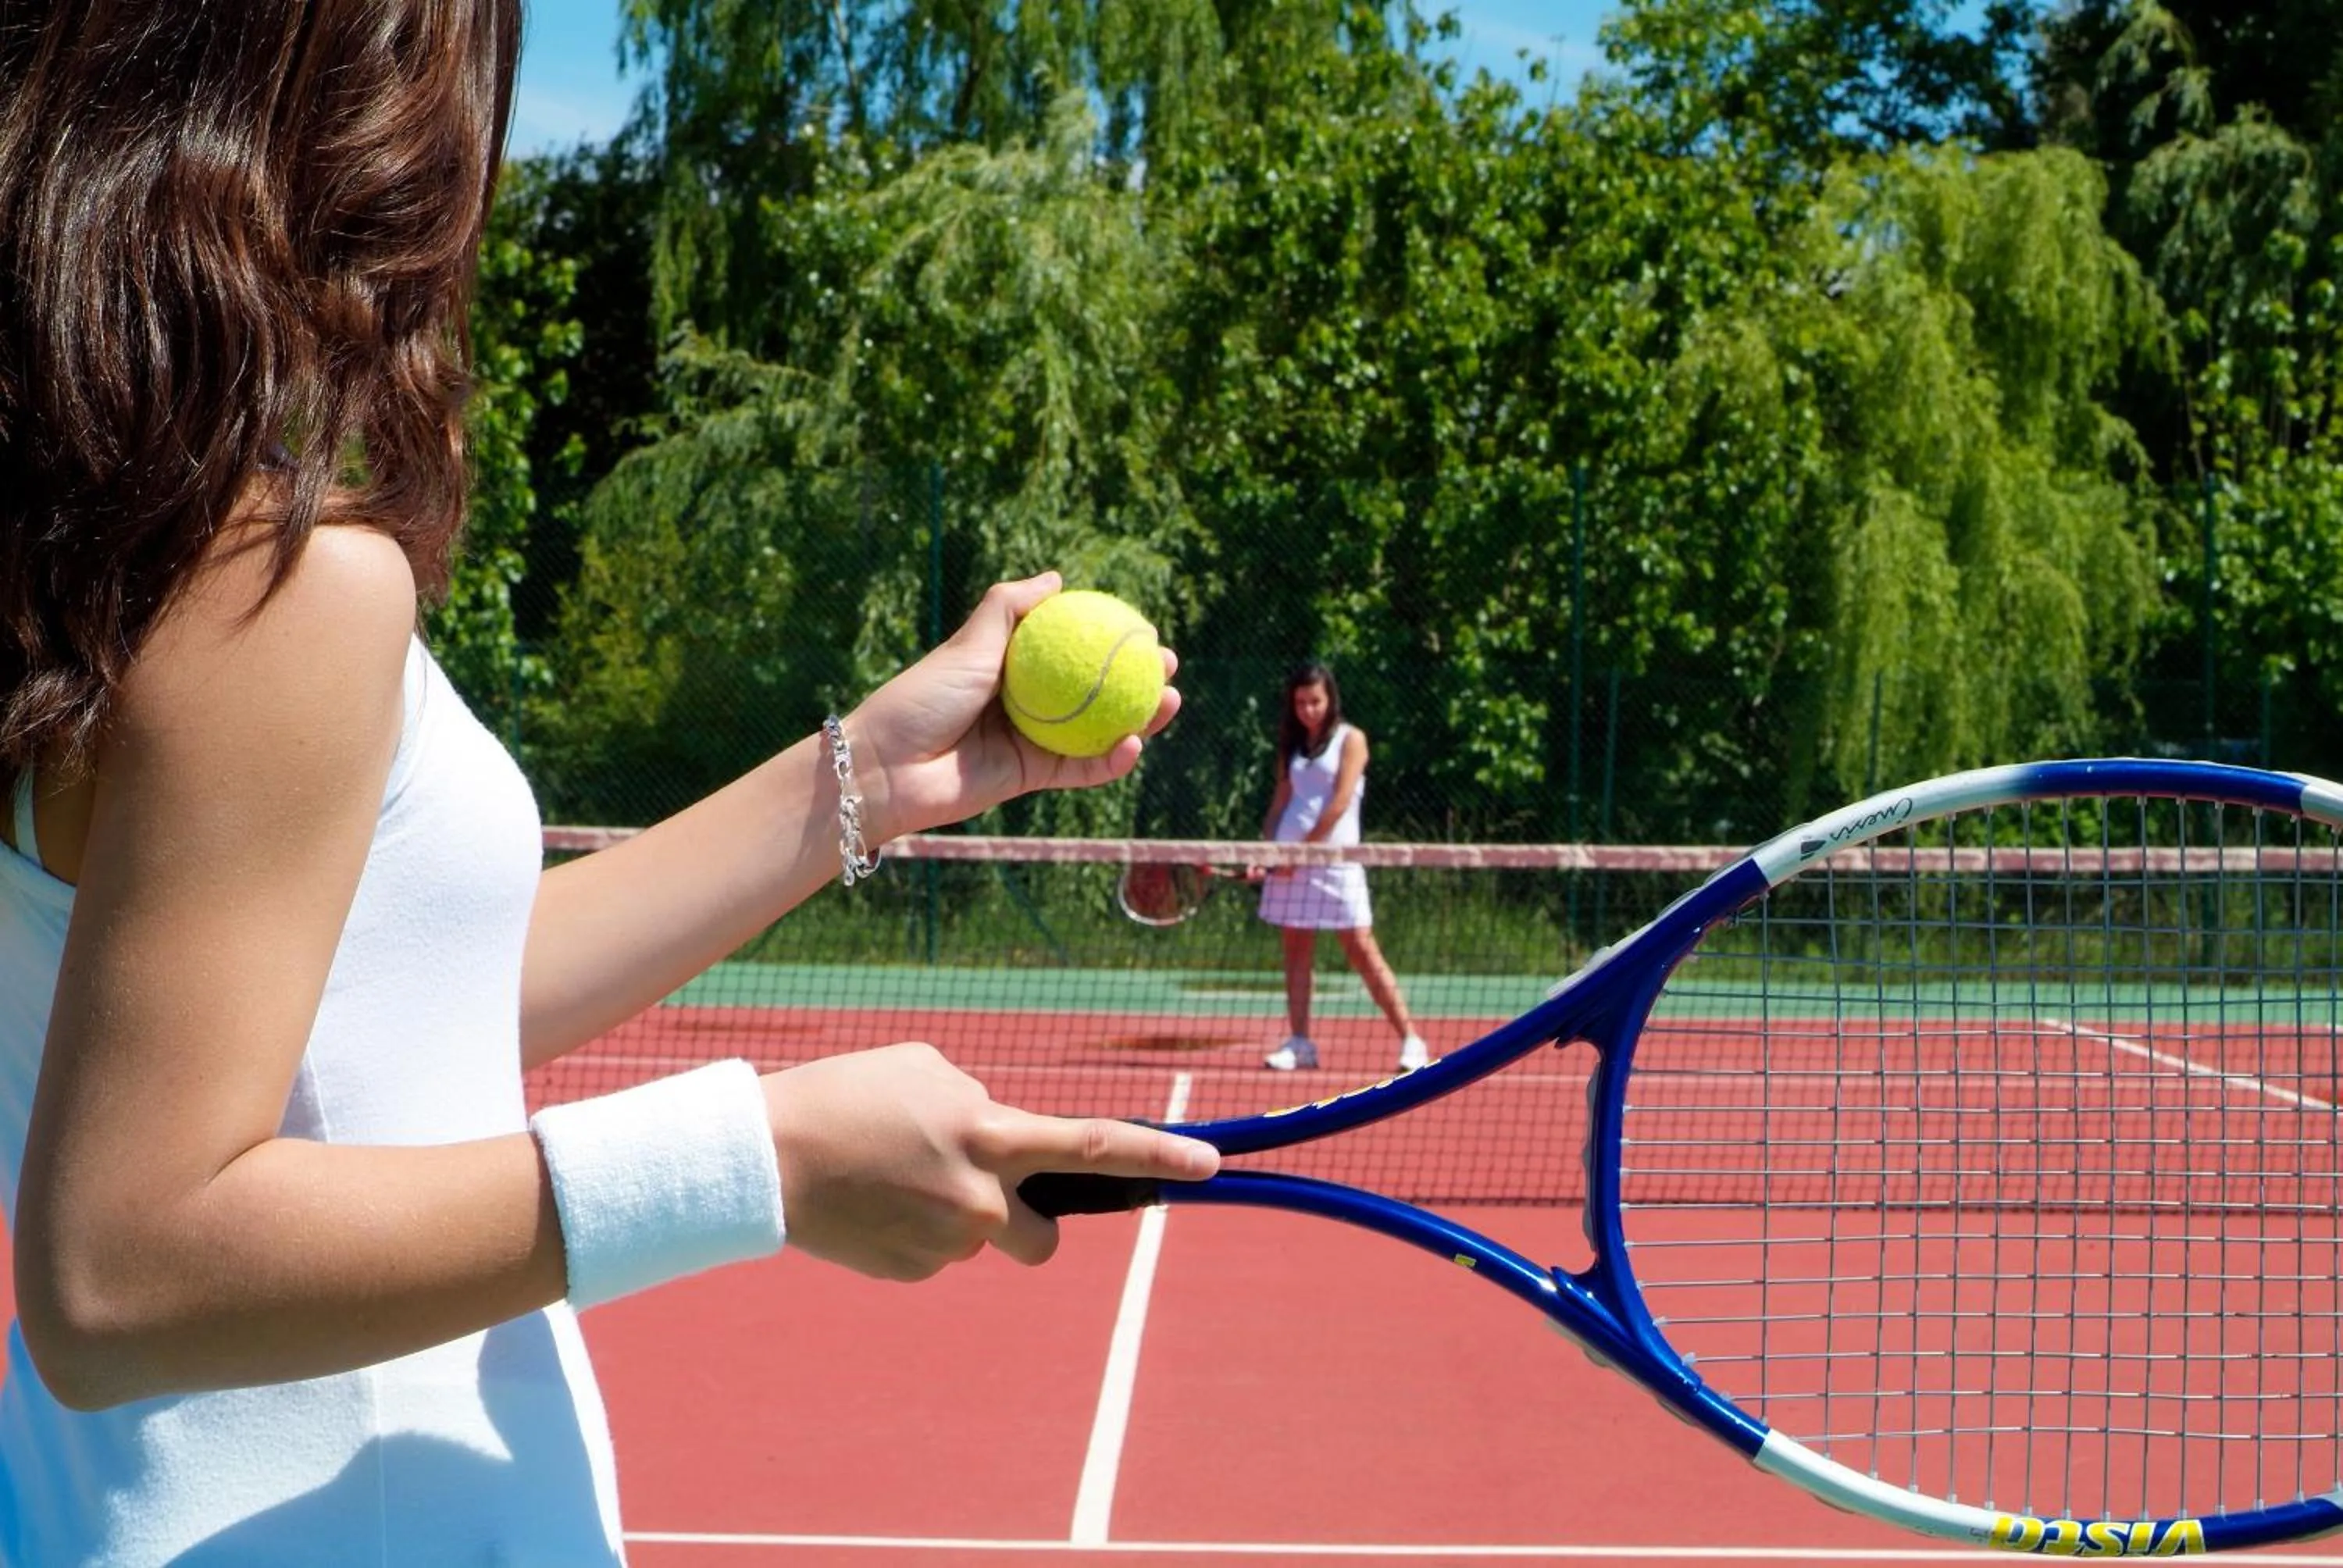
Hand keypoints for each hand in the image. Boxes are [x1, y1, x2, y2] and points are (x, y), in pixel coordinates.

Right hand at [764, 1043, 1218, 1280]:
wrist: (763, 1158)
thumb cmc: (847, 1094)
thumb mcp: (928, 1071)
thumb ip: (983, 1105)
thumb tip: (1001, 1142)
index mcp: (991, 1135)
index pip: (1095, 1147)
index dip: (1160, 1155)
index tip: (1213, 1166)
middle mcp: (981, 1201)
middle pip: (1042, 1234)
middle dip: (1027, 1219)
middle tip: (981, 1188)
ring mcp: (946, 1246)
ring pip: (981, 1240)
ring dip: (958, 1215)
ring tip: (896, 1178)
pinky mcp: (910, 1273)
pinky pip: (935, 1254)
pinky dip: (914, 1231)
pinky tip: (872, 1203)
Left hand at [846, 573, 1179, 841]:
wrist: (889, 767)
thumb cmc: (922, 698)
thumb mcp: (968, 642)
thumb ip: (1009, 607)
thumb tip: (1057, 580)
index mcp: (1011, 668)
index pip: (1071, 650)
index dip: (1110, 640)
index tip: (1143, 627)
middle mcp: (1026, 704)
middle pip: (1095, 690)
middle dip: (1138, 679)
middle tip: (1168, 664)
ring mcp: (1031, 742)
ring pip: (1098, 730)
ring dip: (1139, 718)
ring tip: (1170, 701)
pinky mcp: (1031, 778)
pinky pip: (1082, 768)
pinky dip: (1112, 759)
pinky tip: (1135, 742)